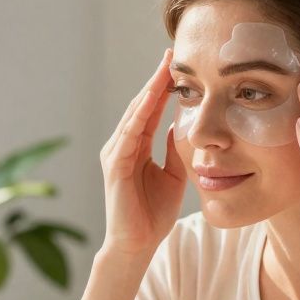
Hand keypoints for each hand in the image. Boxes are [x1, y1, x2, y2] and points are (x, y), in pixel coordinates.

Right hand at [99, 49, 187, 256]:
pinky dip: (139, 116)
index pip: (150, 110)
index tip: (179, 65)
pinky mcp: (114, 167)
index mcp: (135, 148)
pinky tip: (151, 99)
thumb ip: (175, 151)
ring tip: (164, 68)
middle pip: (140, 106)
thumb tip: (184, 126)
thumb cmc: (152, 215)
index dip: (163, 87)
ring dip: (148, 91)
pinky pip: (129, 135)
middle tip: (172, 54)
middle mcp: (121, 146)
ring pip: (133, 115)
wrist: (138, 245)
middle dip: (156, 80)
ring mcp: (115, 155)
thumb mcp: (173, 175)